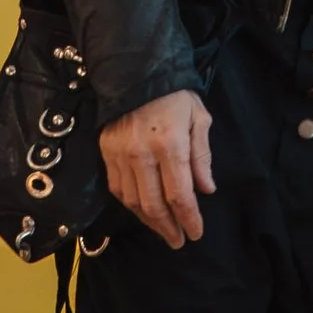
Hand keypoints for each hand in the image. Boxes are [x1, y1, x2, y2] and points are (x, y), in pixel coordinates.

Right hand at [100, 90, 214, 248]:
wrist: (134, 71)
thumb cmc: (174, 95)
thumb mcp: (198, 118)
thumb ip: (202, 155)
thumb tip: (206, 190)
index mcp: (170, 145)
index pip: (179, 195)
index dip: (188, 219)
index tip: (196, 233)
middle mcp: (142, 154)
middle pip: (153, 205)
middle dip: (168, 228)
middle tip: (179, 240)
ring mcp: (120, 155)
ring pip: (133, 201)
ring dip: (148, 222)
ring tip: (163, 230)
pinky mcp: (106, 153)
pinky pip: (117, 188)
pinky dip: (130, 205)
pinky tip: (142, 211)